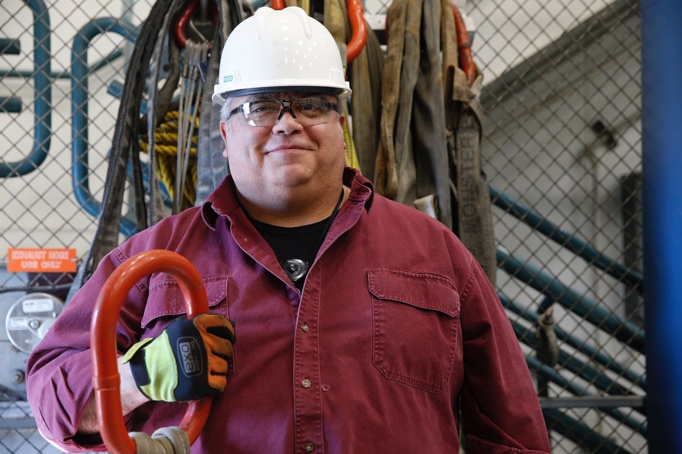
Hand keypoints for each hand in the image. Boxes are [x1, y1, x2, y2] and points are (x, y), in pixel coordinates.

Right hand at [121, 314, 235, 401]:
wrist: (149, 372)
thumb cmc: (167, 349)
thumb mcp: (181, 328)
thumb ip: (203, 324)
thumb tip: (231, 325)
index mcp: (197, 327)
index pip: (224, 325)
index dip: (229, 331)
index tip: (228, 337)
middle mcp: (202, 343)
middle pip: (227, 347)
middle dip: (221, 352)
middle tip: (209, 356)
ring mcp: (203, 363)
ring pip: (225, 365)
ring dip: (218, 368)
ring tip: (204, 369)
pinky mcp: (202, 383)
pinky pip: (221, 382)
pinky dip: (216, 383)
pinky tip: (207, 380)